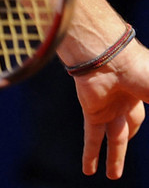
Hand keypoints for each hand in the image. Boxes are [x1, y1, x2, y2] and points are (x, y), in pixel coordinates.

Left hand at [70, 41, 148, 178]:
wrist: (110, 56)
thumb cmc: (142, 70)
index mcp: (142, 91)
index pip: (142, 114)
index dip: (140, 124)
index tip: (139, 132)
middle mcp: (125, 100)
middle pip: (129, 126)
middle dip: (127, 140)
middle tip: (125, 151)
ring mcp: (108, 106)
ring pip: (112, 138)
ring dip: (112, 158)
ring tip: (111, 177)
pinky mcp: (92, 111)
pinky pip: (92, 137)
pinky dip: (90, 154)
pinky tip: (89, 171)